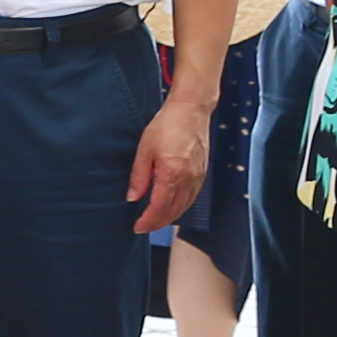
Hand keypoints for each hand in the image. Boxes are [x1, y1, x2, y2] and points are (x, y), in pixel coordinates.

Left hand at [125, 93, 212, 230]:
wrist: (190, 110)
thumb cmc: (167, 125)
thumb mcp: (145, 149)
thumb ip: (139, 176)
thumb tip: (133, 197)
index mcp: (172, 174)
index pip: (159, 208)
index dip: (148, 221)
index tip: (138, 226)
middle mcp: (188, 179)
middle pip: (173, 212)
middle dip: (158, 223)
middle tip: (144, 227)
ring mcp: (198, 177)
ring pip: (184, 207)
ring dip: (170, 217)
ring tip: (155, 220)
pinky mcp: (203, 173)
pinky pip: (192, 197)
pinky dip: (181, 206)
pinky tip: (171, 206)